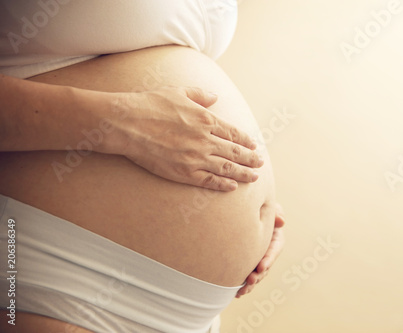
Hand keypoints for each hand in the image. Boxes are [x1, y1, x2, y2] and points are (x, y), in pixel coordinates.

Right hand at [108, 86, 263, 190]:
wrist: (127, 123)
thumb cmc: (150, 104)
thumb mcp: (178, 92)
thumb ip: (200, 95)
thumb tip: (215, 97)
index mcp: (205, 119)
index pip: (233, 133)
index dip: (245, 141)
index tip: (254, 145)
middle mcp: (205, 140)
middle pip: (234, 152)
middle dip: (250, 158)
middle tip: (260, 163)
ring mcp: (195, 158)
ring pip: (226, 168)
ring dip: (243, 173)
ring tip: (254, 177)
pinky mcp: (183, 172)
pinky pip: (209, 181)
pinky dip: (223, 184)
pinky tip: (232, 186)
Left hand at [236, 203, 285, 297]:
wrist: (243, 210)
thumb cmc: (259, 207)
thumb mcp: (269, 207)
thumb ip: (275, 212)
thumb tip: (281, 220)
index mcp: (275, 239)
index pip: (274, 249)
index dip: (269, 259)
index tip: (261, 266)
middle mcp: (268, 251)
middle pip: (266, 266)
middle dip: (259, 275)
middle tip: (250, 280)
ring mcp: (258, 259)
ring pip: (257, 275)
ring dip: (250, 284)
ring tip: (241, 290)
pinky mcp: (248, 263)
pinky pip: (247, 276)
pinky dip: (242, 286)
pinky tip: (236, 294)